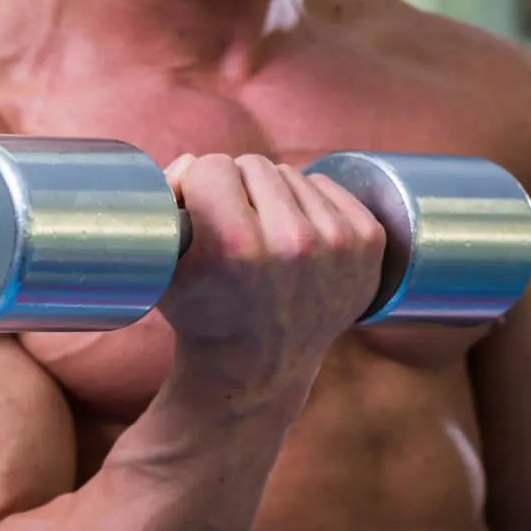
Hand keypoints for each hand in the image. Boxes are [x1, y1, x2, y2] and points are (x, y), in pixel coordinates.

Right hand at [159, 154, 385, 390]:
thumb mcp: (163, 269)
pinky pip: (326, 186)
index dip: (199, 186)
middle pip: (253, 164)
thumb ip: (164, 204)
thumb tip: (193, 162)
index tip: (199, 212)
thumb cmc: (202, 314)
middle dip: (235, 188)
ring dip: (271, 196)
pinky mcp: (367, 242)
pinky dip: (307, 203)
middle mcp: (292, 242)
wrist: (258, 368)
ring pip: (290, 174)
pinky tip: (293, 237)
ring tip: (262, 237)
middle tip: (230, 225)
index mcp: (235, 246)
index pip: (212, 166)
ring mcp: (336, 243)